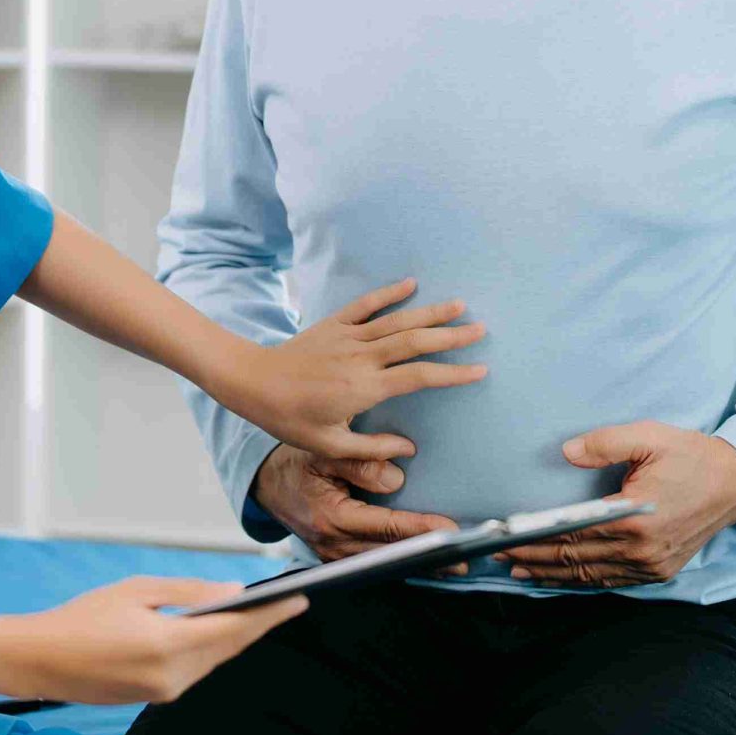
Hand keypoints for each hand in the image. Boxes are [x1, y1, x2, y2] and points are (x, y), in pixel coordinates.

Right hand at [0, 576, 307, 704]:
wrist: (39, 661)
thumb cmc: (82, 618)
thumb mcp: (136, 591)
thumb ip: (189, 594)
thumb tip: (232, 593)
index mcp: (168, 645)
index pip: (234, 630)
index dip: (270, 615)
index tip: (298, 600)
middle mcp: (172, 677)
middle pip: (230, 648)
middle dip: (261, 626)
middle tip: (290, 604)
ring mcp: (163, 692)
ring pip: (214, 661)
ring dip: (237, 639)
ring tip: (262, 615)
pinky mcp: (154, 698)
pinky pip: (195, 671)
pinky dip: (212, 652)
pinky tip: (222, 635)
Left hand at [214, 278, 488, 463]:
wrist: (253, 382)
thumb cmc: (290, 419)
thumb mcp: (331, 444)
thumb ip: (372, 450)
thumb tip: (409, 450)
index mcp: (366, 388)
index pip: (420, 377)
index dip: (452, 373)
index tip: (479, 370)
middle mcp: (363, 357)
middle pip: (416, 342)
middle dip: (451, 335)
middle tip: (482, 330)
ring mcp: (349, 336)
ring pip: (397, 320)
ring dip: (430, 312)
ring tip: (460, 305)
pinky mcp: (334, 324)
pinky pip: (366, 304)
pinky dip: (389, 293)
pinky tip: (411, 284)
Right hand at [250, 442, 465, 566]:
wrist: (267, 485)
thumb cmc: (296, 465)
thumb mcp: (322, 453)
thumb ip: (359, 462)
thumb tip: (396, 479)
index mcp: (331, 518)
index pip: (385, 527)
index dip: (419, 529)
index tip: (449, 530)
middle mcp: (333, 545)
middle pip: (389, 554)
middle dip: (428, 558)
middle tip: (463, 561)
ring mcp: (334, 557)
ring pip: (383, 565)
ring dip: (418, 566)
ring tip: (453, 567)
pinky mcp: (337, 560)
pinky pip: (373, 565)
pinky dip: (399, 565)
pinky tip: (426, 565)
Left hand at [493, 424, 735, 589]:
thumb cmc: (692, 456)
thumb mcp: (650, 436)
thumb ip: (605, 443)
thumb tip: (567, 451)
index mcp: (635, 518)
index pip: (573, 535)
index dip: (536, 540)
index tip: (506, 539)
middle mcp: (642, 550)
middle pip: (576, 560)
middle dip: (535, 558)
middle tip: (501, 557)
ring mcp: (651, 565)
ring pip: (591, 576)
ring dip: (553, 575)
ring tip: (522, 570)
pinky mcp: (659, 571)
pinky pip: (612, 580)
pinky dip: (583, 581)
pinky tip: (561, 578)